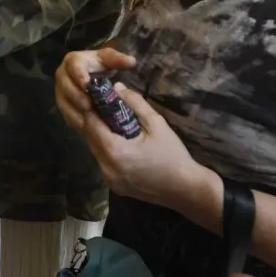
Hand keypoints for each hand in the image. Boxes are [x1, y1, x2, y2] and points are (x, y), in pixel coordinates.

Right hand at [54, 48, 136, 130]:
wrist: (96, 77)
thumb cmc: (103, 66)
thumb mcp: (111, 60)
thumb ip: (119, 60)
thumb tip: (131, 61)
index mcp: (74, 60)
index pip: (73, 65)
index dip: (78, 75)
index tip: (87, 85)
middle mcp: (63, 74)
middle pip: (64, 84)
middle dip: (75, 95)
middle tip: (89, 106)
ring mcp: (61, 90)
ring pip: (62, 100)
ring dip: (74, 110)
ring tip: (88, 118)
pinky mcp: (63, 104)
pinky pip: (65, 113)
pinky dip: (75, 119)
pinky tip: (85, 126)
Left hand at [79, 80, 208, 208]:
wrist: (185, 189)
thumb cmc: (173, 155)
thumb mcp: (156, 124)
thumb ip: (135, 103)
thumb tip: (116, 87)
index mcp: (114, 150)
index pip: (91, 123)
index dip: (92, 108)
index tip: (98, 97)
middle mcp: (105, 167)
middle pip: (89, 137)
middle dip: (95, 121)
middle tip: (105, 107)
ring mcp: (108, 179)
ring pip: (95, 151)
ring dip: (99, 136)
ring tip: (113, 123)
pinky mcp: (113, 186)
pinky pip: (102, 163)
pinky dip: (106, 151)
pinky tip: (119, 143)